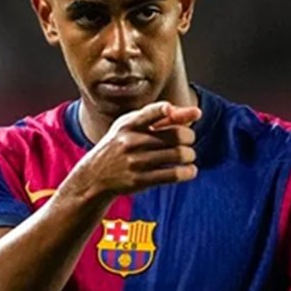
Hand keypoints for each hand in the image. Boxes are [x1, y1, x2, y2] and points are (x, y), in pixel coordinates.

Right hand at [64, 101, 200, 202]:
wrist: (94, 176)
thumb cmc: (121, 145)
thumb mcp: (131, 126)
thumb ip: (161, 117)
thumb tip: (196, 113)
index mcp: (129, 124)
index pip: (150, 113)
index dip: (166, 110)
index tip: (175, 110)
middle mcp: (131, 141)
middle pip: (176, 135)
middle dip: (189, 137)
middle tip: (188, 141)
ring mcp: (135, 162)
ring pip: (178, 155)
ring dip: (190, 155)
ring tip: (188, 156)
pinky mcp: (140, 181)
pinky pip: (173, 175)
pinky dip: (188, 172)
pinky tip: (189, 170)